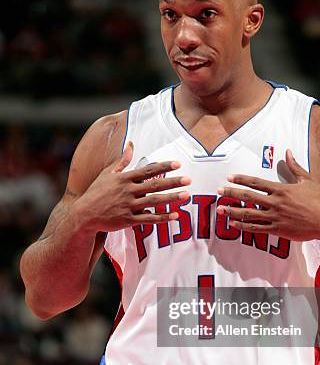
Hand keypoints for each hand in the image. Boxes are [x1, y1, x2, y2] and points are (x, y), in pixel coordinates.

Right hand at [73, 142, 190, 232]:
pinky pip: (148, 218)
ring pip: (153, 202)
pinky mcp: (128, 220)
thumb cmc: (96, 192)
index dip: (163, 167)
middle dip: (173, 182)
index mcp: (124, 178)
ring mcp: (128, 206)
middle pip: (154, 185)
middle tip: (189, 179)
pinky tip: (175, 215)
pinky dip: (162, 217)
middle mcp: (127, 191)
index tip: (178, 164)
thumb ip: (122, 160)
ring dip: (171, 198)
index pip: (147, 170)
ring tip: (186, 195)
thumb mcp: (107, 173)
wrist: (84, 214)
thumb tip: (131, 144)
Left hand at [216, 150, 319, 241]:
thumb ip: (295, 166)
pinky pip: (256, 228)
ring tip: (220, 210)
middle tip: (218, 191)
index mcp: (281, 189)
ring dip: (233, 212)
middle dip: (231, 194)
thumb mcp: (307, 180)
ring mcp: (275, 217)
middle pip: (248, 197)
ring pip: (249, 214)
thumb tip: (288, 151)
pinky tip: (233, 225)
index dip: (241, 179)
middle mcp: (275, 203)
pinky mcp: (277, 230)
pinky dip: (243, 227)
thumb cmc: (318, 201)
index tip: (229, 177)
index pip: (256, 182)